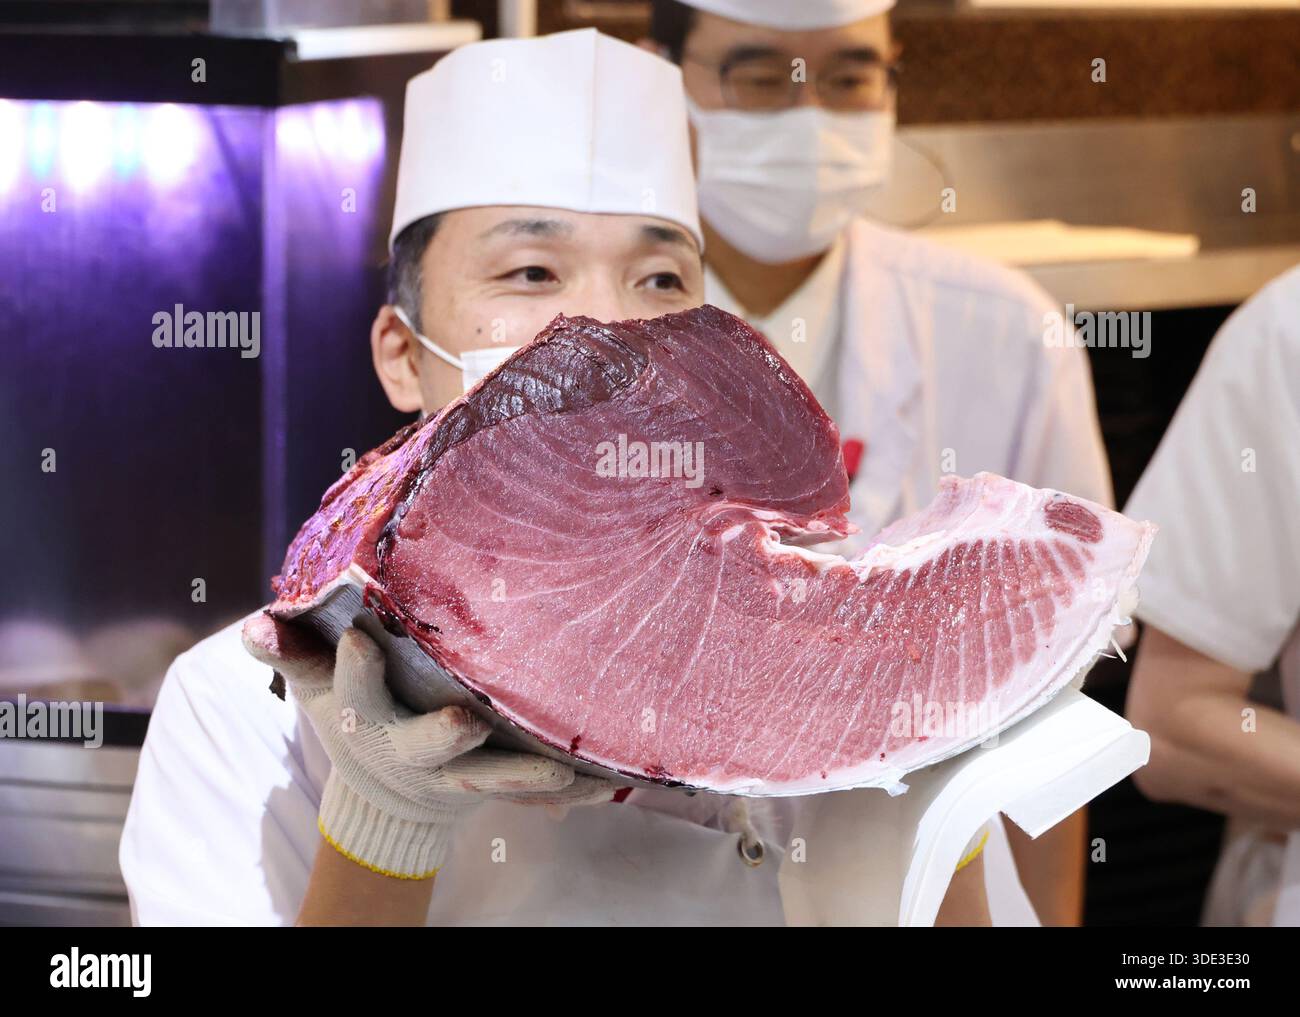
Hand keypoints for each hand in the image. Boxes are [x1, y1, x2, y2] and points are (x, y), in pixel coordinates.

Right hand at [243, 613, 615, 878]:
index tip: (360, 639)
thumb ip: (293, 652)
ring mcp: (462, 776)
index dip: (354, 672)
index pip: (354, 696)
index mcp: (370, 722)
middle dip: (444, 736)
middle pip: (429, 747)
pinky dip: (573, 791)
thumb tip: (255, 623)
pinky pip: (539, 793)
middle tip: (466, 721)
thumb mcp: (319, 689)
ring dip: (529, 775)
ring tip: (564, 772)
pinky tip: (609, 784)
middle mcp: (418, 753)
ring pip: (496, 778)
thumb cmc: (358, 718)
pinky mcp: (499, 787)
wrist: (389, 794)